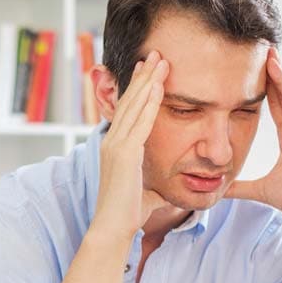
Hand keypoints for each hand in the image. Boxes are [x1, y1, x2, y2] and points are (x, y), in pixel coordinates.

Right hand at [90, 50, 171, 239]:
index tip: (148, 71)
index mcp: (116, 149)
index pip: (129, 112)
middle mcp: (113, 143)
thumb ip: (155, 187)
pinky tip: (158, 86)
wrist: (112, 229)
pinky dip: (149, 103)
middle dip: (144, 77)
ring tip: (160, 59)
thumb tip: (169, 191)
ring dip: (148, 81)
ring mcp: (116, 147)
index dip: (139, 90)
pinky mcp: (124, 154)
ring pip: (134, 106)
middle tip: (155, 53)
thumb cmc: (127, 215)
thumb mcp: (145, 193)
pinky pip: (140, 123)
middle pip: (130, 102)